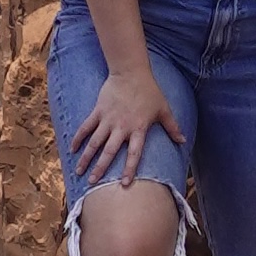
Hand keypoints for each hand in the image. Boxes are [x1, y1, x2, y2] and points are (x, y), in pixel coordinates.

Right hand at [74, 62, 186, 188]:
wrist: (130, 72)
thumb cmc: (149, 91)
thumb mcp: (164, 109)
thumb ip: (172, 127)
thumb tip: (183, 141)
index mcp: (138, 129)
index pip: (134, 154)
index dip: (130, 169)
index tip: (124, 184)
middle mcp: (121, 127)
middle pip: (109, 152)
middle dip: (100, 168)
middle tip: (92, 183)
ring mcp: (108, 119)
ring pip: (94, 142)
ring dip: (86, 158)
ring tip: (79, 171)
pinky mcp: (98, 111)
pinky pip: (86, 127)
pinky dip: (78, 138)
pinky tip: (72, 150)